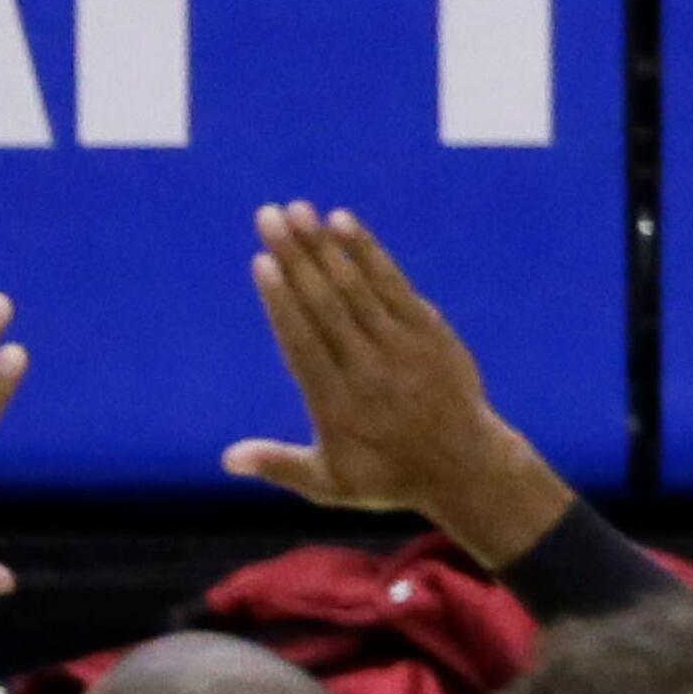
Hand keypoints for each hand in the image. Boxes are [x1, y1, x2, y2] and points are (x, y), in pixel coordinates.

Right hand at [223, 203, 566, 561]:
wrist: (465, 466)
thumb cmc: (388, 476)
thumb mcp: (330, 483)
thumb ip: (279, 464)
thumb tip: (228, 459)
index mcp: (336, 406)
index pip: (302, 344)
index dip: (282, 302)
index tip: (262, 263)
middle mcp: (367, 371)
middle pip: (325, 305)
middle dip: (295, 257)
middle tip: (269, 216)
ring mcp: (401, 347)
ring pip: (357, 287)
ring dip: (325, 245)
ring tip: (299, 210)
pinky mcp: (427, 330)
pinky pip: (393, 283)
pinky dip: (368, 252)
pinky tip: (343, 223)